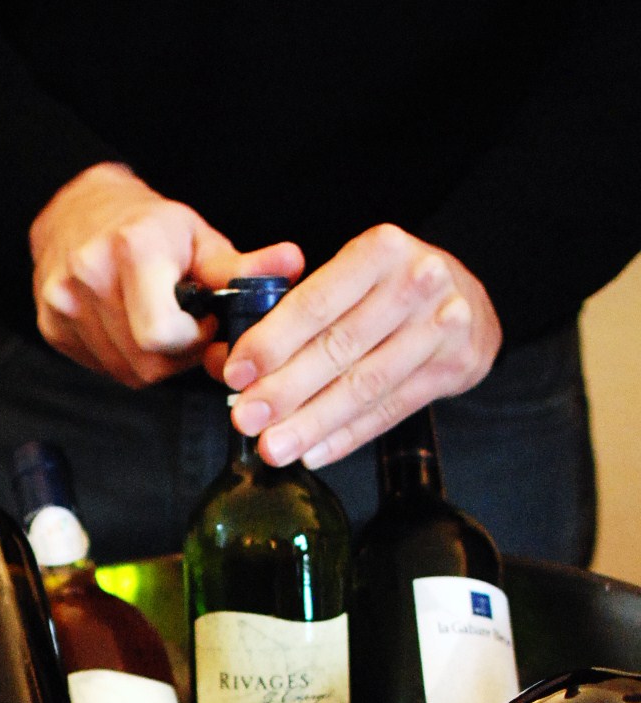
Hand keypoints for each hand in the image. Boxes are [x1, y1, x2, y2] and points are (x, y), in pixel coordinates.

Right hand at [29, 163, 303, 388]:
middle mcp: (91, 275)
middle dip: (177, 356)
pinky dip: (124, 358)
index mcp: (133, 249)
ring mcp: (64, 304)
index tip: (203, 319)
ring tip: (156, 321)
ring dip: (152, 360)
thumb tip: (290, 265)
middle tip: (183, 324)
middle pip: (147, 362)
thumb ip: (241, 267)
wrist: (76, 211)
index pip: (164, 335)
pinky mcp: (51, 326)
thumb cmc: (146, 226)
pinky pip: (103, 368)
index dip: (193, 340)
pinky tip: (127, 327)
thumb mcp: (198, 238)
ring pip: (127, 372)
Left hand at [220, 223, 501, 468]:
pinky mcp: (454, 366)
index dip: (272, 342)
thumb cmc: (389, 286)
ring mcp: (441, 326)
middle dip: (285, 390)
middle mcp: (416, 283)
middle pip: (339, 348)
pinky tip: (315, 452)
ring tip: (274, 447)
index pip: (316, 302)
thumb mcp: (352, 273)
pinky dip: (348, 435)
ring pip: (364, 386)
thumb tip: (235, 362)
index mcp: (380, 250)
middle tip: (246, 420)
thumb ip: (298, 308)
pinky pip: (390, 410)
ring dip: (312, 423)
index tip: (236, 373)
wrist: (467, 298)